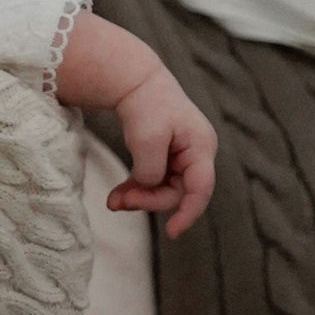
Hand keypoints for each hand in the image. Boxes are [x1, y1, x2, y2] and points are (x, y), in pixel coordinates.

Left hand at [58, 16, 216, 239]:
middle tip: (118, 203)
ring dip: (139, 197)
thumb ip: (151, 170)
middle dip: (148, 200)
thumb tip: (149, 187)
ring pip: (164, 189)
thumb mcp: (146, 139)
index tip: (172, 233)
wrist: (134, 81)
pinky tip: (117, 196)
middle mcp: (196, 154)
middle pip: (178, 192)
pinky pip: (154, 181)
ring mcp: (182, 157)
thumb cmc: (145, 105)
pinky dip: (136, 189)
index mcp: (201, 147)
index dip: (188, 214)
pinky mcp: (167, 158)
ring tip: (113, 202)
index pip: (201, 189)